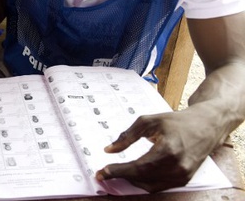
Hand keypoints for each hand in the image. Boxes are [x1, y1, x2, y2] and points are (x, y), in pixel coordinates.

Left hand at [95, 108, 220, 191]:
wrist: (205, 127)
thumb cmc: (176, 122)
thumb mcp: (148, 121)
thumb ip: (127, 136)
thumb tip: (109, 149)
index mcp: (168, 150)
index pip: (138, 167)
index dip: (118, 171)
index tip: (101, 172)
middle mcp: (177, 167)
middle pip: (142, 178)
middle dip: (120, 177)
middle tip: (103, 173)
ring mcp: (182, 176)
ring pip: (149, 186)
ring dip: (131, 181)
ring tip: (116, 173)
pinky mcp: (184, 180)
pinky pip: (159, 186)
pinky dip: (144, 182)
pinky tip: (133, 174)